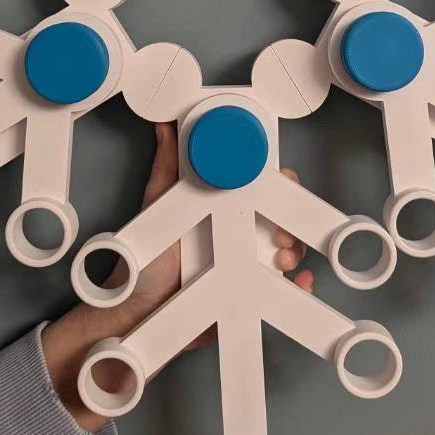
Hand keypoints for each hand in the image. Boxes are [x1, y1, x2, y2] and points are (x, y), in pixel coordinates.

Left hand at [42, 123, 312, 431]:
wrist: (135, 311)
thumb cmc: (145, 257)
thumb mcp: (158, 205)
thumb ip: (167, 166)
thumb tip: (165, 122)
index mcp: (221, 207)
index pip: (258, 187)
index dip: (276, 181)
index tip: (283, 179)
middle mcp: (238, 233)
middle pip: (280, 218)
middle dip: (291, 220)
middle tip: (282, 230)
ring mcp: (245, 264)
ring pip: (286, 251)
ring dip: (295, 252)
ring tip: (284, 259)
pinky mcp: (248, 294)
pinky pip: (281, 288)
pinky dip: (298, 284)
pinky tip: (298, 282)